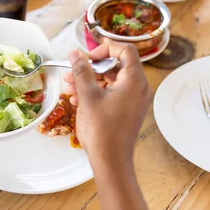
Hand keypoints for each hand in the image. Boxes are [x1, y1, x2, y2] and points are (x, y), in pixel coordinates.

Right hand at [64, 41, 151, 163]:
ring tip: (70, 88)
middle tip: (72, 73)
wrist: (110, 161)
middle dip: (91, 68)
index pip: (125, 50)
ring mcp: (135, 100)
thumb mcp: (88, 96)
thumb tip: (75, 54)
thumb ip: (82, 71)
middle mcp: (139, 88)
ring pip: (112, 80)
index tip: (87, 57)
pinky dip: (97, 92)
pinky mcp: (128, 110)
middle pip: (116, 65)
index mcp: (135, 81)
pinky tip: (78, 99)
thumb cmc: (102, 130)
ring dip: (90, 81)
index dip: (104, 48)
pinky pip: (113, 93)